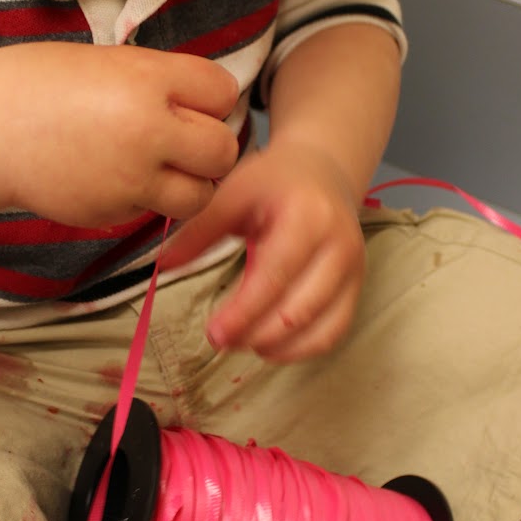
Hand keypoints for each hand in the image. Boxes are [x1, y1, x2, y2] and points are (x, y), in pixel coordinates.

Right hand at [0, 43, 240, 226]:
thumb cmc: (43, 85)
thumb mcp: (110, 62)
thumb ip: (162, 83)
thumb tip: (207, 106)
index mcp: (148, 80)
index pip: (223, 93)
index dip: (210, 99)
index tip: (189, 102)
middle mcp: (148, 131)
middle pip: (223, 150)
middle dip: (210, 147)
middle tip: (183, 141)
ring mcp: (132, 178)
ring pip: (201, 194)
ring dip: (191, 183)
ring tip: (163, 168)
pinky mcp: (114, 210)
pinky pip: (156, 210)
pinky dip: (149, 199)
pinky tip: (117, 177)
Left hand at [160, 141, 365, 361]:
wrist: (322, 172)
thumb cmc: (274, 182)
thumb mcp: (233, 193)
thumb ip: (199, 231)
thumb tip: (164, 266)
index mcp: (307, 216)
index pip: (276, 275)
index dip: (245, 311)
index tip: (214, 333)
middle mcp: (339, 245)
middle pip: (299, 309)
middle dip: (256, 333)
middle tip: (220, 340)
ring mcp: (353, 269)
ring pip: (320, 328)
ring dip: (278, 346)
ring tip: (241, 343)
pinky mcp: (356, 287)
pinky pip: (333, 332)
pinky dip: (301, 349)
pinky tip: (268, 346)